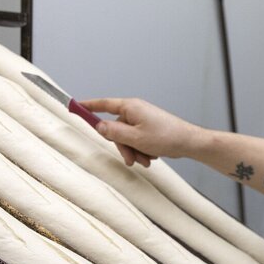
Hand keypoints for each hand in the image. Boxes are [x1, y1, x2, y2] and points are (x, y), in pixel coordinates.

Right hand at [81, 98, 201, 166]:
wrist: (189, 142)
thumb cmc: (166, 137)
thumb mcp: (134, 137)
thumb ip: (113, 132)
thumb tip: (98, 126)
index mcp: (130, 107)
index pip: (103, 104)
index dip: (88, 106)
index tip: (75, 106)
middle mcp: (135, 111)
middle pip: (115, 128)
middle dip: (123, 146)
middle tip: (132, 159)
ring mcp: (142, 120)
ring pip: (126, 138)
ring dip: (133, 151)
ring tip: (145, 160)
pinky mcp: (149, 129)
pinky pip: (136, 140)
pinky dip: (141, 150)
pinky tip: (151, 157)